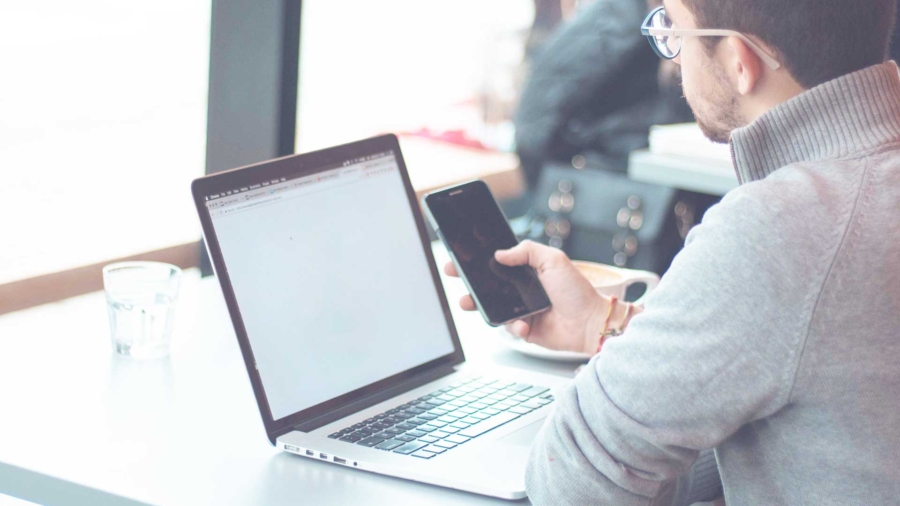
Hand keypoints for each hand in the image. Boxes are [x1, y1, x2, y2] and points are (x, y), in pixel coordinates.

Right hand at [444, 241, 611, 353]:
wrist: (590, 322)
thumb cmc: (577, 291)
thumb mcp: (554, 260)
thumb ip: (526, 251)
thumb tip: (499, 253)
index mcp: (527, 271)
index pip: (497, 263)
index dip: (478, 260)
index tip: (461, 257)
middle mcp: (522, 290)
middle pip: (489, 285)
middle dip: (469, 281)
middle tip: (455, 275)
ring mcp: (522, 310)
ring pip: (493, 307)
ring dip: (479, 305)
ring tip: (468, 302)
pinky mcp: (525, 329)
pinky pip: (508, 328)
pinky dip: (513, 326)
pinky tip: (523, 324)